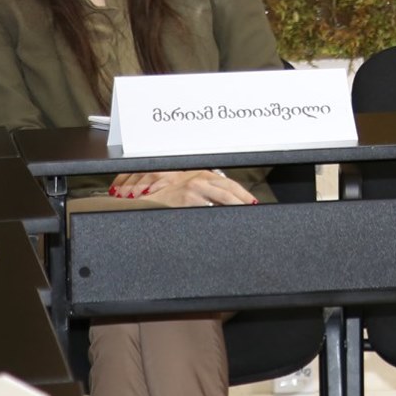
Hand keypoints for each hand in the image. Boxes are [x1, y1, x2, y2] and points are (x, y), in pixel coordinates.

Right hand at [107, 169, 255, 205]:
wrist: (140, 200)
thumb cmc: (161, 197)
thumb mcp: (184, 189)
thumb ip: (202, 194)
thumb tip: (221, 205)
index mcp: (199, 175)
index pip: (227, 182)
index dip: (242, 193)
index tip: (253, 202)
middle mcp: (197, 178)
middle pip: (229, 187)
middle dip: (244, 198)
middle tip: (254, 207)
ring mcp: (192, 188)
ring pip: (223, 196)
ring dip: (237, 204)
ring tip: (246, 212)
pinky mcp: (186, 199)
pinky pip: (208, 208)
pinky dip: (220, 213)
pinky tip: (226, 220)